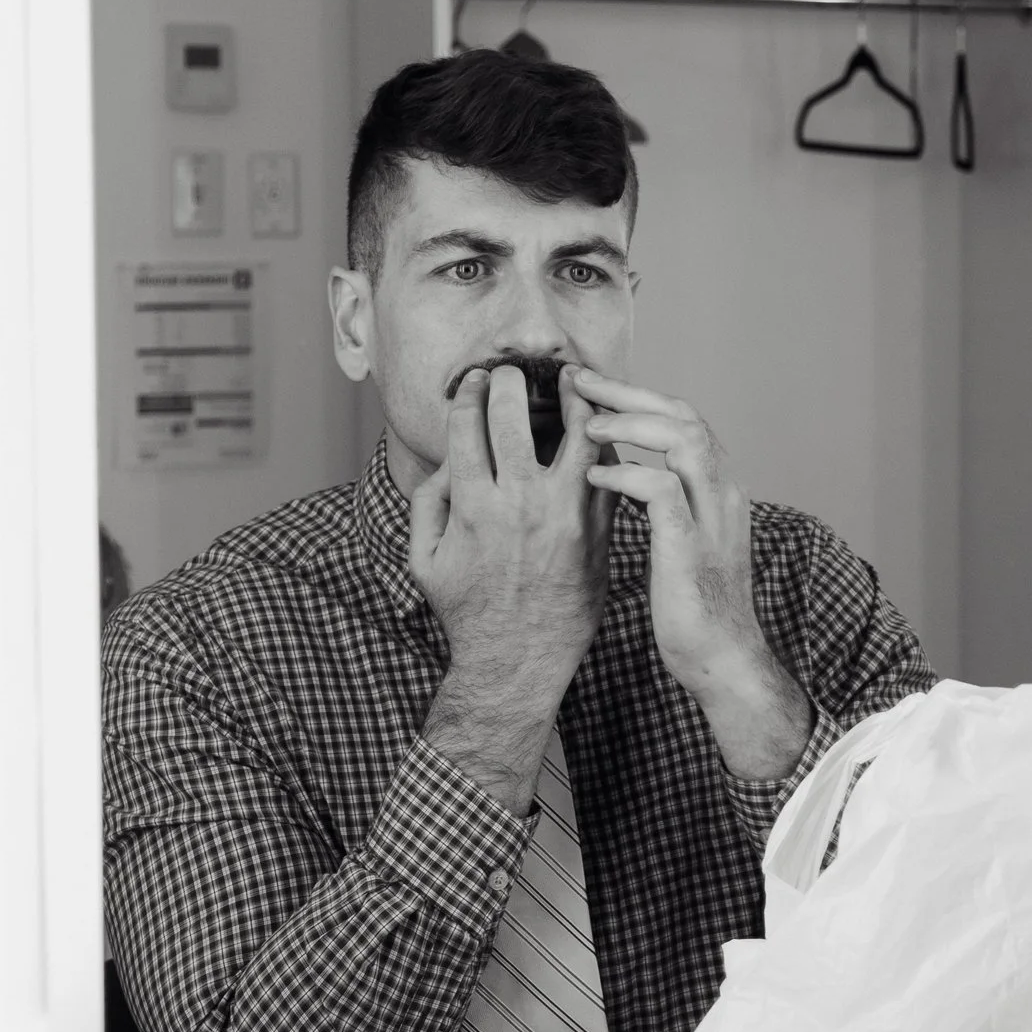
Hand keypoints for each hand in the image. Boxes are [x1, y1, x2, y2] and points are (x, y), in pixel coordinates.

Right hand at [407, 364, 615, 812]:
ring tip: (573, 378)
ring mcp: (565, 516)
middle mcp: (520, 505)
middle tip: (514, 369)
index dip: (470, 395)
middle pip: (515, 420)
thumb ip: (428, 504)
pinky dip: (604, 444)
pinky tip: (600, 427)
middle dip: (512, 384)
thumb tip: (448, 460)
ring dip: (573, 400)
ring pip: (576, 436)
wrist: (519, 661)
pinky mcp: (597, 530)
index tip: (476, 379)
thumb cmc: (468, 612)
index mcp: (473, 508)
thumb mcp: (425, 561)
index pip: (468, 428)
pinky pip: (606, 472)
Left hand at [572, 369, 811, 780]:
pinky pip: (663, 491)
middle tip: (577, 379)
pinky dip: (628, 474)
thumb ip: (660, 499)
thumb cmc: (693, 604)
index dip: (636, 395)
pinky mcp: (692, 547)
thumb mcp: (680, 537)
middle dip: (628, 391)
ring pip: (682, 439)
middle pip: (682, 415)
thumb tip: (617, 468)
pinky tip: (596, 475)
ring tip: (587, 422)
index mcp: (718, 488)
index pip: (682, 417)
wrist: (723, 658)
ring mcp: (712, 518)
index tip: (590, 385)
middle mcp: (722, 492)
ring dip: (631, 423)